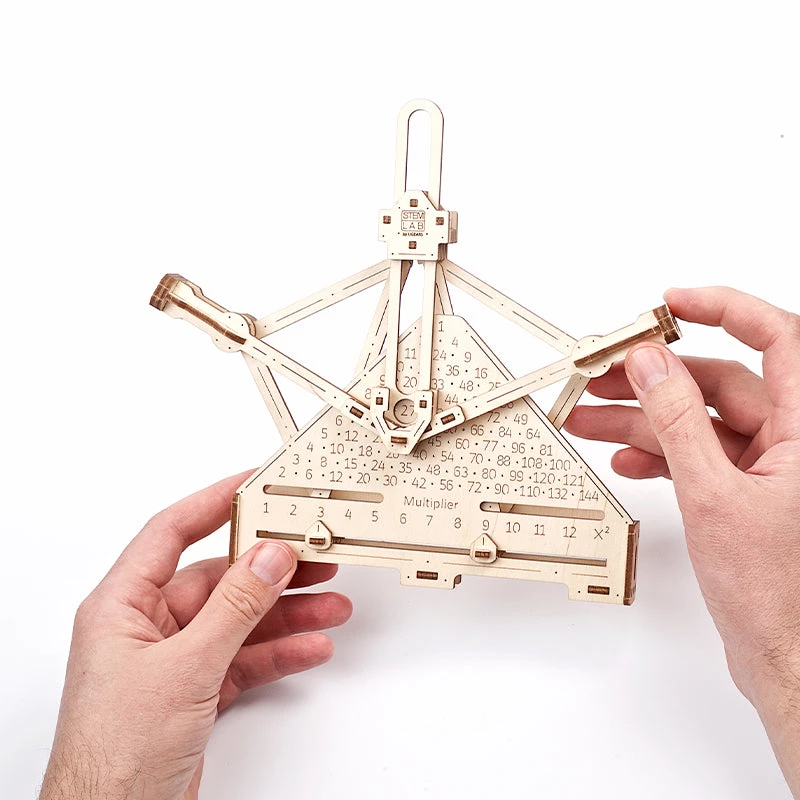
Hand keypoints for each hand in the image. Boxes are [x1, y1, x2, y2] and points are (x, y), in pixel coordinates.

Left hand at [39, 471, 351, 799]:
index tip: (253, 484)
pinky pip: (245, 657)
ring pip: (239, 619)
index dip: (213, 502)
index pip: (170, 532)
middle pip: (218, 578)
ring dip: (285, 612)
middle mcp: (147, 626)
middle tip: (313, 552)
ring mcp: (173, 660)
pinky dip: (279, 652)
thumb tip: (267, 558)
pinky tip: (311, 646)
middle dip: (270, 569)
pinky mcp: (195, 691)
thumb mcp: (184, 668)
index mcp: (123, 605)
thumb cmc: (114, 755)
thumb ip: (233, 609)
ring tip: (330, 603)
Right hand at [564, 287, 799, 794]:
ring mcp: (769, 466)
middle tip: (603, 373)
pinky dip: (660, 453)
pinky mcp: (747, 490)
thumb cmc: (774, 594)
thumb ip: (678, 422)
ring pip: (700, 420)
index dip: (724, 308)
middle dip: (654, 378)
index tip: (672, 302)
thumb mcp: (711, 496)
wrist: (782, 658)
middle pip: (720, 382)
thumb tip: (652, 365)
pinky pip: (699, 454)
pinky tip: (624, 457)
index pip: (776, 338)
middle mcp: (794, 441)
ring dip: (643, 418)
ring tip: (589, 418)